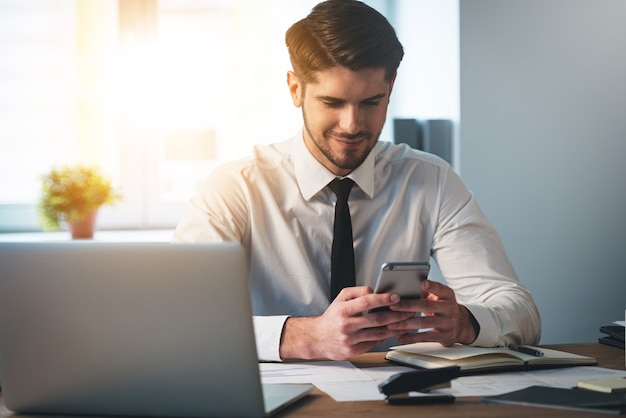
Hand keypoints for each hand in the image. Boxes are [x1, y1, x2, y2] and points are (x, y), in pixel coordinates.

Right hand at [279, 286, 414, 359]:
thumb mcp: (340, 298)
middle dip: (396, 315)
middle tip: (408, 310)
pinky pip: (374, 343)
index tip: (396, 296)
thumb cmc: (332, 317)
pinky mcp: (353, 351)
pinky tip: (392, 332)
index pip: (366, 302)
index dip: (383, 298)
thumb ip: (357, 292)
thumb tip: (374, 291)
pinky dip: (385, 337)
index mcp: (343, 310)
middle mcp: (346, 325)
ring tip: (405, 322)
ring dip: (394, 327)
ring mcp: (350, 340)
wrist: (317, 338)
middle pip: (377, 319)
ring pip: (378, 333)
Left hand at [387, 280, 477, 345]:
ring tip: (391, 324)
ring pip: (424, 323)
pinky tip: (400, 337)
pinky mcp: (445, 336)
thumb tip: (405, 286)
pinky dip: (411, 338)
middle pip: (427, 306)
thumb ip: (426, 292)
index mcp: (448, 295)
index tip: (422, 283)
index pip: (440, 288)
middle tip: (392, 306)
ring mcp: (448, 323)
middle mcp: (450, 308)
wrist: (460, 325)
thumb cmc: (442, 307)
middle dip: (407, 306)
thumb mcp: (439, 297)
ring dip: (405, 324)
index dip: (432, 286)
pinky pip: (425, 338)